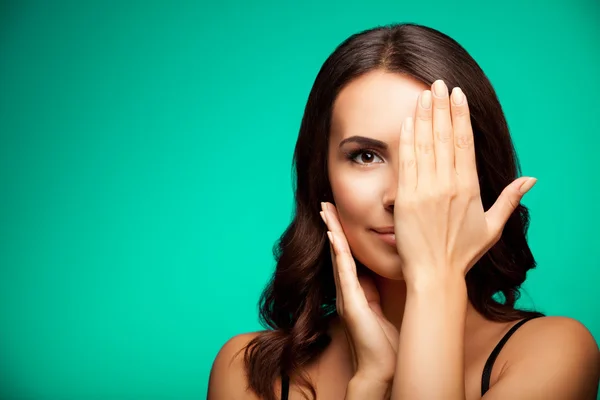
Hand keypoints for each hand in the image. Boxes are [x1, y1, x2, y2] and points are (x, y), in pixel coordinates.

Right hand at [320, 202, 397, 383]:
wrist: (382, 369)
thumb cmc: (385, 342)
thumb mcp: (383, 308)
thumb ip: (378, 289)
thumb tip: (384, 270)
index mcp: (356, 290)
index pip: (347, 254)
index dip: (342, 232)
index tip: (338, 212)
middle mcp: (347, 290)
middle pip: (338, 251)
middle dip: (332, 226)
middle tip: (326, 203)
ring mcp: (346, 296)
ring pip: (338, 257)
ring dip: (332, 233)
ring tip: (326, 212)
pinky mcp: (351, 303)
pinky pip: (344, 273)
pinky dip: (339, 253)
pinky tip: (336, 237)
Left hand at [394, 80, 536, 284]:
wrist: (434, 275)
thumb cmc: (462, 253)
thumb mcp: (493, 227)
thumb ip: (510, 200)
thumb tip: (532, 179)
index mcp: (469, 188)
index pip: (464, 143)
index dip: (460, 116)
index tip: (458, 95)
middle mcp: (447, 184)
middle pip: (443, 137)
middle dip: (440, 107)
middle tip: (438, 84)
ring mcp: (424, 190)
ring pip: (424, 144)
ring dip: (423, 117)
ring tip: (423, 94)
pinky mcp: (405, 198)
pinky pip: (406, 162)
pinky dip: (406, 140)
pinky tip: (406, 122)